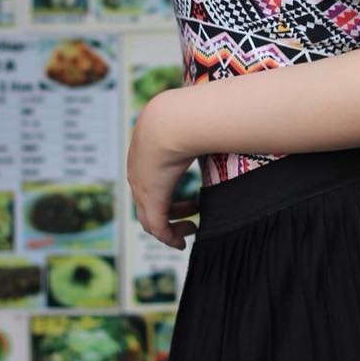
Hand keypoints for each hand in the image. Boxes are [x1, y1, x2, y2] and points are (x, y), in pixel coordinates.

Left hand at [126, 91, 198, 249]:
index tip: (186, 195)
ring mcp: (141, 188)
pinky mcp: (151, 199)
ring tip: (192, 228)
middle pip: (146, 204)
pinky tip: (182, 242)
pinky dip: (169, 238)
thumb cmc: (187, 118)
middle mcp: (137, 173)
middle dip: (171, 211)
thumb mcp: (189, 126)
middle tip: (193, 212)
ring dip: (172, 226)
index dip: (166, 188)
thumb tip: (221, 126)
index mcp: (144, 154)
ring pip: (151, 219)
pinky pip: (158, 228)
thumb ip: (200, 131)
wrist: (171, 120)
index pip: (148, 181)